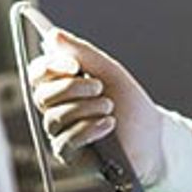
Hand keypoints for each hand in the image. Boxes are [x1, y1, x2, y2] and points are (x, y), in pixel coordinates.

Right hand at [29, 28, 164, 185]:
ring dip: (86, 109)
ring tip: (109, 108)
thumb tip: (53, 34)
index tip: (74, 66)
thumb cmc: (131, 105)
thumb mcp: (109, 72)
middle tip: (99, 87)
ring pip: (54, 118)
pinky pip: (64, 141)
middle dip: (72, 88)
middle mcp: (57, 109)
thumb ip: (81, 53)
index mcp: (63, 86)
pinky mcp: (68, 156)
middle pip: (42, 95)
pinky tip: (108, 125)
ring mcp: (60, 133)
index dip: (50, 67)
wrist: (154, 138)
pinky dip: (88, 129)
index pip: (37, 74)